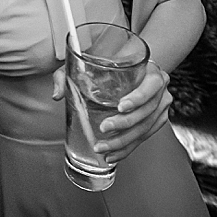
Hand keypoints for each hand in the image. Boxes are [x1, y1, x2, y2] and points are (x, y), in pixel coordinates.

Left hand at [53, 61, 171, 163]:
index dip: (137, 98)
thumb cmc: (110, 64)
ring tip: (103, 147)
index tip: (121, 107)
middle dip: (124, 124)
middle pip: (146, 112)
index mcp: (151, 72)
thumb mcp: (86, 63)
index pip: (150, 86)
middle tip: (104, 128)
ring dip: (123, 141)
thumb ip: (67, 75)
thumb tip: (57, 94)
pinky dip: (127, 148)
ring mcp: (160, 107)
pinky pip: (143, 137)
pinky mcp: (155, 121)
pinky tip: (113, 154)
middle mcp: (159, 91)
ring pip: (144, 129)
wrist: (128, 69)